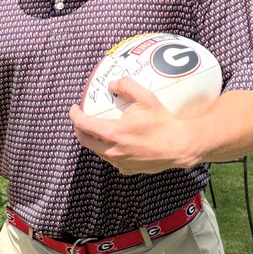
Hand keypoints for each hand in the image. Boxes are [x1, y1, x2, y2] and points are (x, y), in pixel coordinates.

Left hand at [70, 74, 197, 174]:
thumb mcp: (146, 97)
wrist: (178, 147)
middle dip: (78, 128)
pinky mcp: (126, 169)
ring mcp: (118, 162)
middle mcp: (111, 150)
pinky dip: (107, 148)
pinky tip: (116, 141)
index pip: (82, 124)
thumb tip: (112, 84)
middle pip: (83, 139)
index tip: (74, 108)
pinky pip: (110, 158)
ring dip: (93, 139)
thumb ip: (126, 85)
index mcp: (112, 133)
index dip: (74, 114)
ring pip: (96, 150)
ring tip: (98, 128)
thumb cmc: (162, 122)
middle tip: (82, 118)